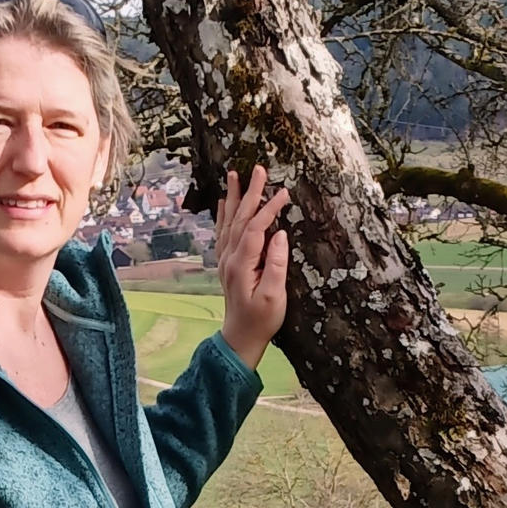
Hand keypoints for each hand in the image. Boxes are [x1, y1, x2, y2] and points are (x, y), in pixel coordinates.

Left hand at [216, 165, 289, 370]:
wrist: (240, 338)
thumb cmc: (261, 320)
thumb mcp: (273, 296)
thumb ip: (275, 264)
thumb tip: (279, 234)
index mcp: (241, 264)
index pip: (256, 228)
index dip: (269, 209)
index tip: (283, 193)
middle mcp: (230, 258)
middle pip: (240, 218)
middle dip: (250, 192)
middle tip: (258, 169)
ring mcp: (225, 260)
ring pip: (229, 222)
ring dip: (233, 198)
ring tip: (234, 175)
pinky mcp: (227, 264)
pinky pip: (223, 232)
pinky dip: (223, 215)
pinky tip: (223, 203)